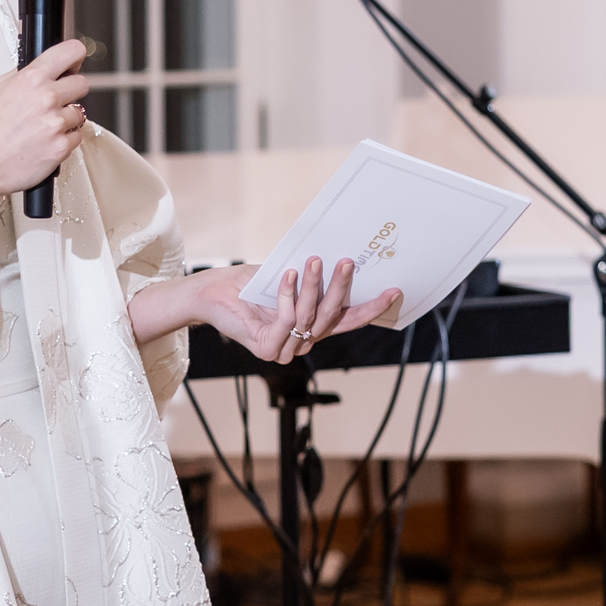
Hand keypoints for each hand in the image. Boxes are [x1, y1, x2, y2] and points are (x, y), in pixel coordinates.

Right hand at [0, 37, 92, 204]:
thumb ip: (24, 75)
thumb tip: (45, 68)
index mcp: (31, 78)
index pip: (72, 51)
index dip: (75, 58)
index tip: (72, 65)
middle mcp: (46, 97)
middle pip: (82, 84)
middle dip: (71, 92)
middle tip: (55, 103)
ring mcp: (56, 123)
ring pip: (79, 114)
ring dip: (66, 120)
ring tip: (41, 128)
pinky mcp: (61, 147)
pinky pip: (76, 138)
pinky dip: (63, 141)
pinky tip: (43, 143)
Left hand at [206, 254, 396, 365]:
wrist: (212, 292)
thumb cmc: (248, 284)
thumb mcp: (289, 277)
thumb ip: (313, 278)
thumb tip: (343, 257)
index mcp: (311, 327)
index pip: (347, 320)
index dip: (371, 308)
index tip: (393, 291)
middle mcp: (301, 342)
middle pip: (331, 317)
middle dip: (342, 288)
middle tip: (348, 262)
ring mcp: (284, 348)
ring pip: (309, 317)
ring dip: (313, 287)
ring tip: (314, 261)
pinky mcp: (266, 348)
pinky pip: (287, 321)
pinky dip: (289, 296)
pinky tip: (289, 275)